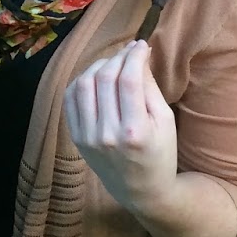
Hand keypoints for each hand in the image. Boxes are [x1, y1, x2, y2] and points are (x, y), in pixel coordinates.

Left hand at [63, 40, 178, 219]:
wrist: (141, 191)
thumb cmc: (160, 154)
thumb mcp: (165, 121)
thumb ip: (149, 86)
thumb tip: (137, 54)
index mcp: (135, 131)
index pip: (128, 79)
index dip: (133, 56)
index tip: (141, 45)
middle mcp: (107, 134)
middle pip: (105, 78)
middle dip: (117, 57)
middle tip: (128, 52)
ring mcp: (87, 137)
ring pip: (83, 84)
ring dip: (97, 66)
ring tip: (112, 63)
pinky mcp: (76, 137)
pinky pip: (70, 98)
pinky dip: (81, 81)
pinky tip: (95, 78)